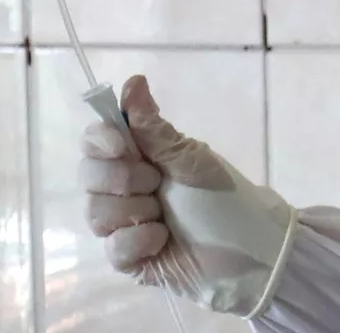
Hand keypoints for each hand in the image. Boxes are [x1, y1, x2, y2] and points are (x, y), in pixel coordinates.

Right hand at [81, 75, 298, 318]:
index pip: (94, 142)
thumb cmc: (225, 198)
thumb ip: (154, 127)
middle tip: (157, 184)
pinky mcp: (128, 259)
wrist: (251, 248)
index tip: (121, 146)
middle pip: (88, 176)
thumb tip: (133, 80)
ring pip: (96, 213)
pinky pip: (112, 248)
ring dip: (136, 211)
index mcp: (136, 159)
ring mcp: (122, 226)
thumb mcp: (191, 159)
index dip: (100, 141)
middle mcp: (122, 190)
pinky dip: (139, 241)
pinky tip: (163, 239)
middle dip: (123, 179)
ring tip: (166, 216)